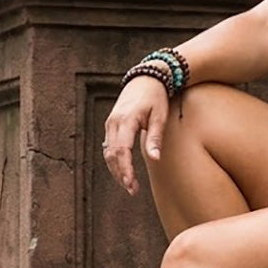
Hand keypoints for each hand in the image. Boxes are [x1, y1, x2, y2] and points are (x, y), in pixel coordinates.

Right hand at [101, 76, 170, 195]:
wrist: (146, 78)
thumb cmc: (156, 97)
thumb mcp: (160, 116)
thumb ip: (155, 138)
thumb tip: (154, 158)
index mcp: (126, 120)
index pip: (121, 151)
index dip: (125, 170)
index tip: (131, 184)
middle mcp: (113, 122)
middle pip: (111, 155)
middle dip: (120, 174)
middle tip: (132, 190)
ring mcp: (110, 123)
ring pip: (108, 152)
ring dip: (116, 169)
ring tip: (129, 184)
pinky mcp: (111, 124)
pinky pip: (108, 145)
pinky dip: (114, 160)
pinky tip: (123, 169)